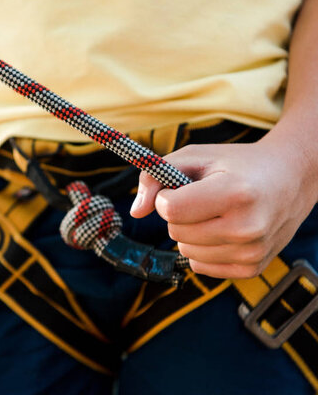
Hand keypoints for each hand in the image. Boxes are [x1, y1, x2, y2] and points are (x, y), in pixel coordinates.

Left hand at [129, 133, 317, 278]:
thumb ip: (155, 177)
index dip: (166, 196)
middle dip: (179, 213)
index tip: (181, 187)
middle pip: (175, 231)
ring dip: (190, 232)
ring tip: (216, 212)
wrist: (291, 180)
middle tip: (203, 198)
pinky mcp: (251, 268)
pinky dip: (202, 248)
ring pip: (185, 250)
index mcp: (235, 193)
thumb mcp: (196, 156)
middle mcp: (247, 227)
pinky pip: (199, 265)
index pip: (171, 209)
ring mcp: (252, 252)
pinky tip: (222, 230)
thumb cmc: (236, 164)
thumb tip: (134, 213)